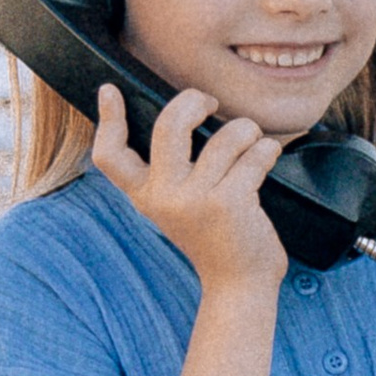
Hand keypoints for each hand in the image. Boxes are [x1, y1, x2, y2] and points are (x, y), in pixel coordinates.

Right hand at [92, 82, 286, 297]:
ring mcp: (195, 200)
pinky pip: (254, 154)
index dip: (107, 119)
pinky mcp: (229, 203)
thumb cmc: (215, 240)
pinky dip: (267, 150)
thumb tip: (184, 116)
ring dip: (247, 130)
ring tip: (253, 141)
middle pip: (168, 124)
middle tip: (209, 104)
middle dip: (193, 101)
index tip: (110, 90)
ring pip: (226, 136)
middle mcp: (164, 197)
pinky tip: (268, 157)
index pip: (111, 156)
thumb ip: (171, 174)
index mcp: (146, 197)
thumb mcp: (179, 209)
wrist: (240, 286)